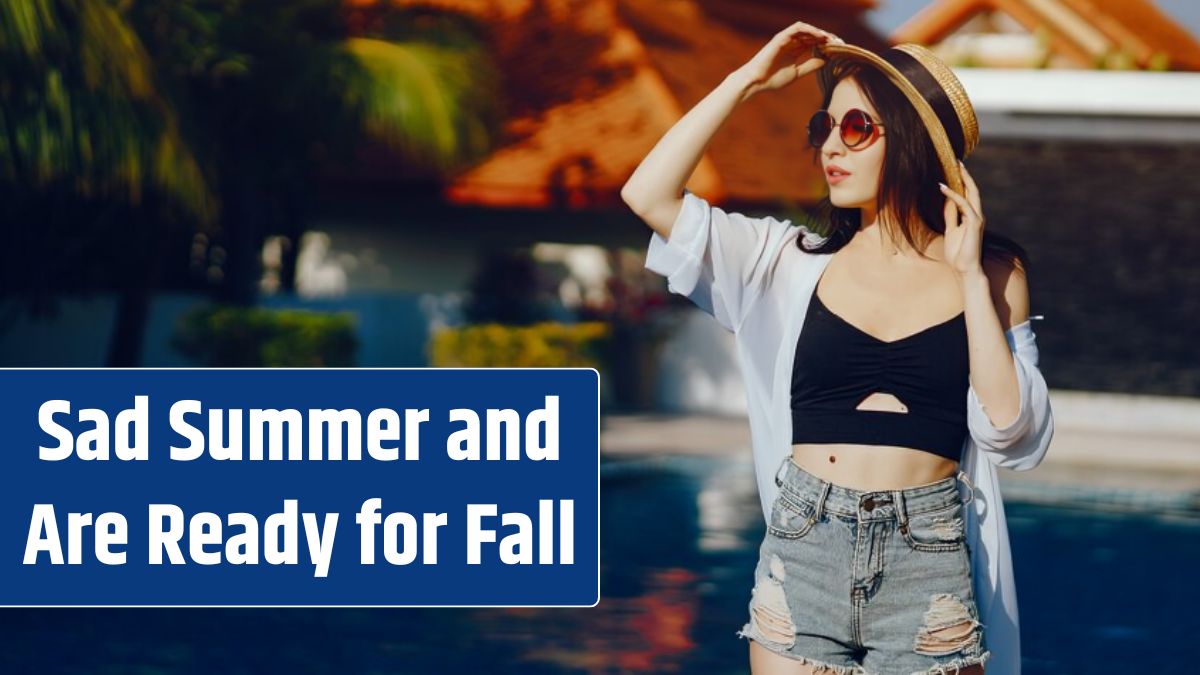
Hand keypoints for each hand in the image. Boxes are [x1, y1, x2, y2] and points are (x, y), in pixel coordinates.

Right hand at [736, 22, 843, 98]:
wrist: (756, 81)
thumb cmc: (772, 79)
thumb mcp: (796, 73)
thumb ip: (810, 66)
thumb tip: (826, 60)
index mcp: (795, 51)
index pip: (814, 43)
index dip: (826, 44)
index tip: (839, 49)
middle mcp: (791, 42)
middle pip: (812, 35)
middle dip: (827, 37)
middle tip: (840, 42)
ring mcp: (786, 39)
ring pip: (807, 29)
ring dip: (820, 32)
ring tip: (831, 39)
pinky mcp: (781, 37)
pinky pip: (797, 28)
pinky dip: (810, 30)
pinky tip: (820, 36)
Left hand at [939, 161, 984, 277]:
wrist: (965, 269)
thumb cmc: (958, 253)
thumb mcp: (950, 230)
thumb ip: (950, 216)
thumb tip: (947, 201)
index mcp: (971, 216)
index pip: (967, 194)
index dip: (961, 181)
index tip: (953, 169)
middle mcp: (976, 215)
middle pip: (972, 189)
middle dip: (965, 175)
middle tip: (956, 160)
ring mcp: (977, 218)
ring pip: (971, 193)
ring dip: (962, 179)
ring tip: (954, 166)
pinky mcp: (975, 223)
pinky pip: (964, 205)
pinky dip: (954, 195)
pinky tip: (943, 187)